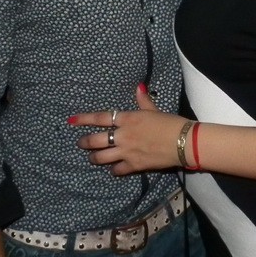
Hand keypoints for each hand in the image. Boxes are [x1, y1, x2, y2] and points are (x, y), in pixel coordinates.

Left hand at [70, 85, 188, 174]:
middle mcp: (123, 135)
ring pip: (102, 157)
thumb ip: (143, 100)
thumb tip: (138, 87)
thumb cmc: (171, 122)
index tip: (72, 120)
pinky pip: (118, 170)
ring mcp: (127, 152)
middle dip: (85, 142)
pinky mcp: (135, 166)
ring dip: (95, 158)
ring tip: (93, 158)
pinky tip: (114, 169)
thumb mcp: (155, 109)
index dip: (84, 119)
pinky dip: (114, 170)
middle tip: (81, 143)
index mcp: (128, 119)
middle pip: (96, 141)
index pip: (100, 118)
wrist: (183, 142)